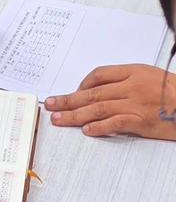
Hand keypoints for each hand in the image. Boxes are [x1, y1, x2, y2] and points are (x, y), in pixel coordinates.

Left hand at [46, 64, 175, 139]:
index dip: (82, 84)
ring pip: (98, 107)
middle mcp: (131, 86)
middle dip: (68, 99)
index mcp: (133, 72)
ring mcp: (136, 104)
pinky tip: (87, 130)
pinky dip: (100, 126)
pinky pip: (116, 123)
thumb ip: (127, 80)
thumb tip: (103, 89)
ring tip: (60, 118)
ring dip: (76, 114)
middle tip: (51, 104)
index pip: (99, 75)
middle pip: (92, 92)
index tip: (71, 93)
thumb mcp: (151, 76)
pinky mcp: (143, 122)